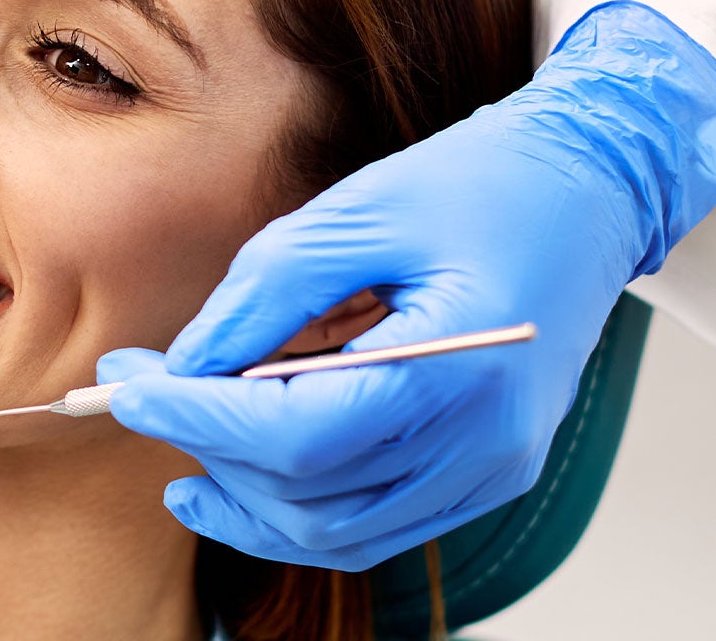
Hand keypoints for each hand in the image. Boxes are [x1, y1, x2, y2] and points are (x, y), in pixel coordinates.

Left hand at [105, 1, 715, 570]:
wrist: (592, 193)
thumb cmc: (485, 185)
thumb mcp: (359, 209)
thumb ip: (264, 294)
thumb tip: (183, 364)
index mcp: (460, 366)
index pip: (296, 435)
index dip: (195, 419)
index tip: (123, 386)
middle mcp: (484, 441)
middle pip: (308, 492)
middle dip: (206, 446)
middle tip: (139, 385)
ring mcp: (491, 469)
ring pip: (334, 531)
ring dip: (241, 494)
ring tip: (179, 431)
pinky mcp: (487, 476)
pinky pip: (373, 526)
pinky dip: (295, 511)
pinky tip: (235, 476)